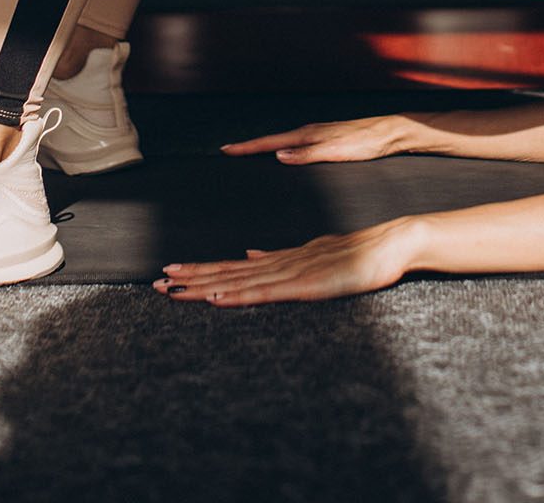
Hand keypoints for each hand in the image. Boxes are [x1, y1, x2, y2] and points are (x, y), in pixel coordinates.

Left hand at [153, 220, 420, 306]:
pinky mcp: (304, 285)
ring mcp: (290, 272)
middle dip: (189, 278)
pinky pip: (264, 293)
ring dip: (203, 286)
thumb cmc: (358, 254)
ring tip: (173, 290)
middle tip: (155, 281)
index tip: (171, 271)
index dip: (200, 269)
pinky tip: (215, 298)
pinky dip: (237, 296)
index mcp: (280, 259)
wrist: (389, 244)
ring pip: (237, 282)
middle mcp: (279, 263)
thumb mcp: (312, 254)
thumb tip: (249, 254)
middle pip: (226, 272)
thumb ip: (280, 257)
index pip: (232, 266)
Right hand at [220, 114, 415, 163]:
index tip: (226, 149)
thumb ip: (306, 155)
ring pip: (284, 140)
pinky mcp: (327, 138)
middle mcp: (310, 131)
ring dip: (264, 146)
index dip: (247, 147)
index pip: (269, 142)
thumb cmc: (366, 144)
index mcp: (308, 135)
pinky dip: (282, 147)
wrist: (390, 133)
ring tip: (249, 153)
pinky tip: (285, 154)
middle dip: (250, 145)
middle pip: (272, 139)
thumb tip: (278, 156)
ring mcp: (318, 133)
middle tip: (229, 151)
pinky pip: (296, 142)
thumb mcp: (335, 152)